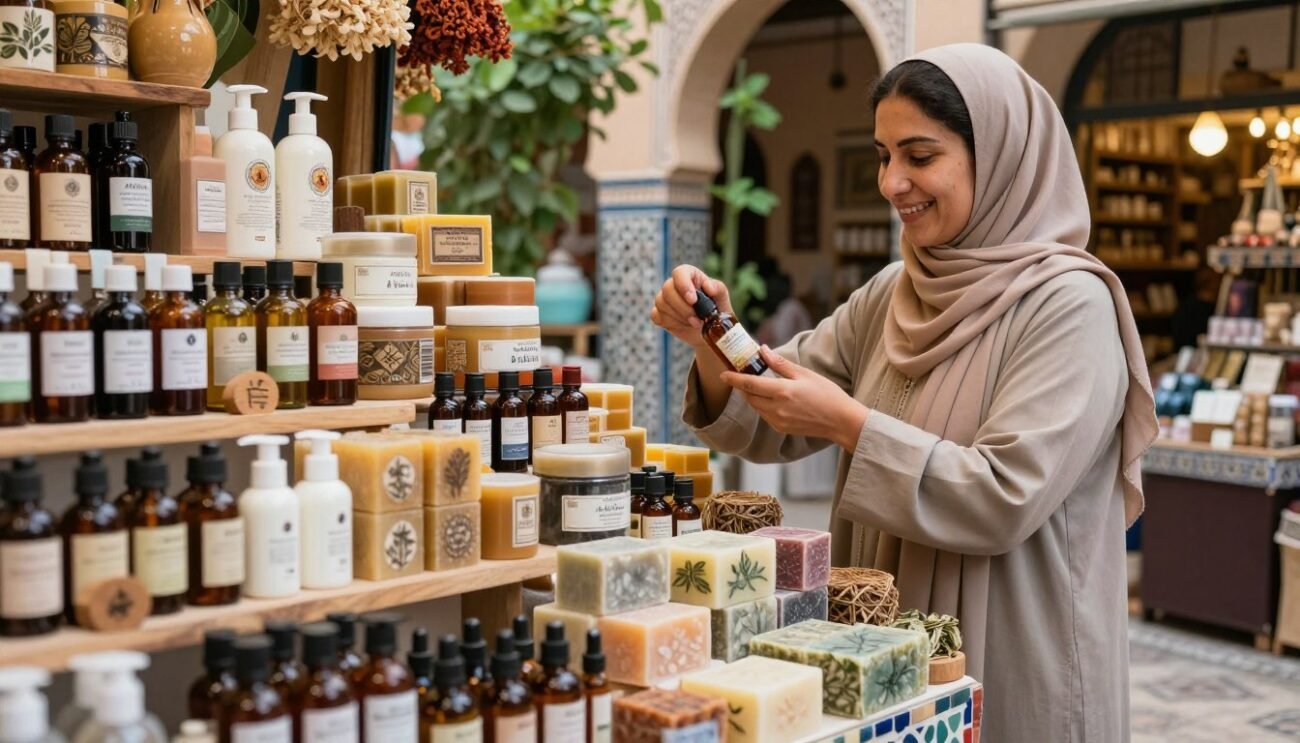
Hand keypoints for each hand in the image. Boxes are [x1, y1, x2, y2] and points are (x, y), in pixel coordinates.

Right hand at [651, 265, 733, 348]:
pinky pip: (657, 316)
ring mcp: (665, 299)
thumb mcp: (722, 296)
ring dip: (679, 317)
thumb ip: (717, 288)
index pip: (679, 273)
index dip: (683, 285)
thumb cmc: (717, 308)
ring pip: (662, 304)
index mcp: (689, 276)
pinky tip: (684, 325)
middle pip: (667, 289)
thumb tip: (708, 286)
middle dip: (682, 307)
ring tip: (695, 323)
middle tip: (697, 319)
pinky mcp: (659, 314)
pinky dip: (671, 323)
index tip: (693, 300)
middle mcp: (674, 285)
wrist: (712, 329)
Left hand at [721, 347, 868, 451]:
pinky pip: (764, 415)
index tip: (723, 373)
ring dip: (752, 396)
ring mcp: (778, 421)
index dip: (733, 379)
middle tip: (740, 374)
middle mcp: (776, 408)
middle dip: (743, 386)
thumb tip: (763, 350)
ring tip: (756, 384)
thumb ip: (780, 364)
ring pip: (756, 407)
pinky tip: (770, 398)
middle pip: (749, 396)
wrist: (841, 421)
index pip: (749, 384)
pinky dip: (762, 405)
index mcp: (782, 392)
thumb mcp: (805, 374)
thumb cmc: (827, 394)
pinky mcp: (781, 428)